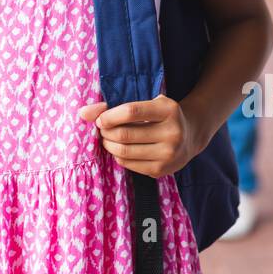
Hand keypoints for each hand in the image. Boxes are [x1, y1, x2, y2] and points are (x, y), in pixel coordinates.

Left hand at [79, 95, 196, 177]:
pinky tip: (120, 149)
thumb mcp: (146, 103)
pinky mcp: (162, 170)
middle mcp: (172, 133)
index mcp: (168, 110)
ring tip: (108, 139)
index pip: (132, 112)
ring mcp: (169, 154)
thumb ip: (113, 106)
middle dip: (106, 132)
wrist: (190, 135)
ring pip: (124, 151)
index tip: (100, 119)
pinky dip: (118, 156)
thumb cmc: (159, 115)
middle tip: (102, 129)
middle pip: (125, 134)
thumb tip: (82, 113)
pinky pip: (129, 164)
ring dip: (109, 145)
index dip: (109, 116)